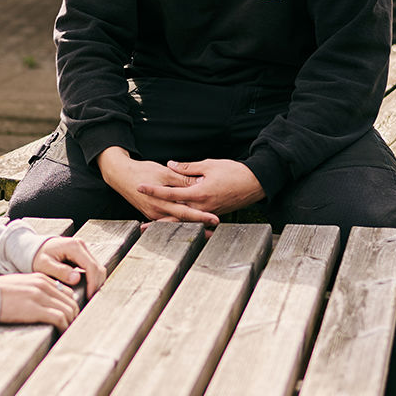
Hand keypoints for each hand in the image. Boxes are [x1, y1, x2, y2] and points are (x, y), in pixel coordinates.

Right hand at [0, 273, 79, 329]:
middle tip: (71, 328)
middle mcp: (43, 285)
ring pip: (69, 310)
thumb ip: (36, 290)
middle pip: (71, 302)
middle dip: (74, 317)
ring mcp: (39, 296)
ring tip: (66, 333)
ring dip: (70, 323)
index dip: (71, 307)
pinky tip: (60, 333)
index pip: (67, 293)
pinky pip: (59, 318)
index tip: (68, 318)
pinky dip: (64, 327)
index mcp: (41, 279)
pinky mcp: (34, 309)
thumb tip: (47, 303)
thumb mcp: (21, 285)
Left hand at [30, 235, 104, 299]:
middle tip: (90, 298)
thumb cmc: (37, 256)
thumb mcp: (44, 265)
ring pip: (98, 268)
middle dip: (96, 284)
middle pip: (98, 268)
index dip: (93, 283)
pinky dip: (92, 279)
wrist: (34, 248)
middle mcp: (81, 246)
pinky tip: (86, 288)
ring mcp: (83, 250)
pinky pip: (93, 268)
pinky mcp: (83, 255)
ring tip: (88, 295)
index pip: (91, 266)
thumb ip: (60, 271)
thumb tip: (77, 278)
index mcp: (74, 247)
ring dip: (96, 282)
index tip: (89, 295)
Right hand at [96, 148, 220, 225]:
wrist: (120, 175)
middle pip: (182, 221)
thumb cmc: (142, 171)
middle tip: (215, 230)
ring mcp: (154, 214)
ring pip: (176, 222)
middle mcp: (157, 212)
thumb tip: (199, 182)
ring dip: (191, 226)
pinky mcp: (153, 213)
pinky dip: (180, 222)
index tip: (214, 220)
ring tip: (208, 231)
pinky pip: (169, 220)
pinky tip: (191, 223)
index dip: (201, 216)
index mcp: (161, 202)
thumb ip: (182, 179)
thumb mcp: (164, 172)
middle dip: (199, 226)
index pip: (185, 212)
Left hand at [140, 157, 264, 223]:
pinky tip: (174, 225)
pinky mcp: (213, 214)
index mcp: (199, 193)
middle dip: (157, 220)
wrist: (255, 183)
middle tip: (140, 226)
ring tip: (154, 230)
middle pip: (174, 215)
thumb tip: (170, 165)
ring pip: (184, 221)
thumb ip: (187, 168)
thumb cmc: (234, 172)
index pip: (170, 193)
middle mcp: (201, 207)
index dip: (154, 190)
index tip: (140, 187)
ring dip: (168, 225)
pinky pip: (194, 221)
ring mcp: (207, 212)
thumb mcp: (209, 165)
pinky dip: (183, 223)